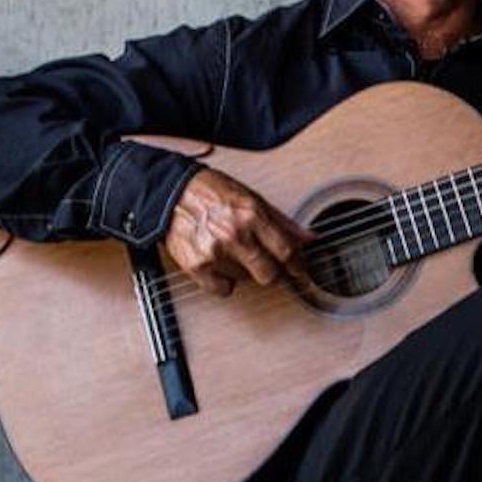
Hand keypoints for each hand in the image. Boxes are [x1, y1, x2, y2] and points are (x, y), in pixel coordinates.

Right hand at [162, 167, 311, 295]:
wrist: (172, 194)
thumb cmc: (213, 192)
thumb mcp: (253, 198)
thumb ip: (282, 222)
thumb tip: (309, 238)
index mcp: (252, 214)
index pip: (285, 251)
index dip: (297, 265)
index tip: (299, 270)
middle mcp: (235, 234)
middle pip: (269, 274)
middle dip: (274, 274)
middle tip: (270, 268)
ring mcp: (215, 252)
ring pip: (246, 280)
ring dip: (246, 272)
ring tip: (235, 253)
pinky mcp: (197, 266)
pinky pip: (223, 289)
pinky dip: (224, 281)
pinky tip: (221, 264)